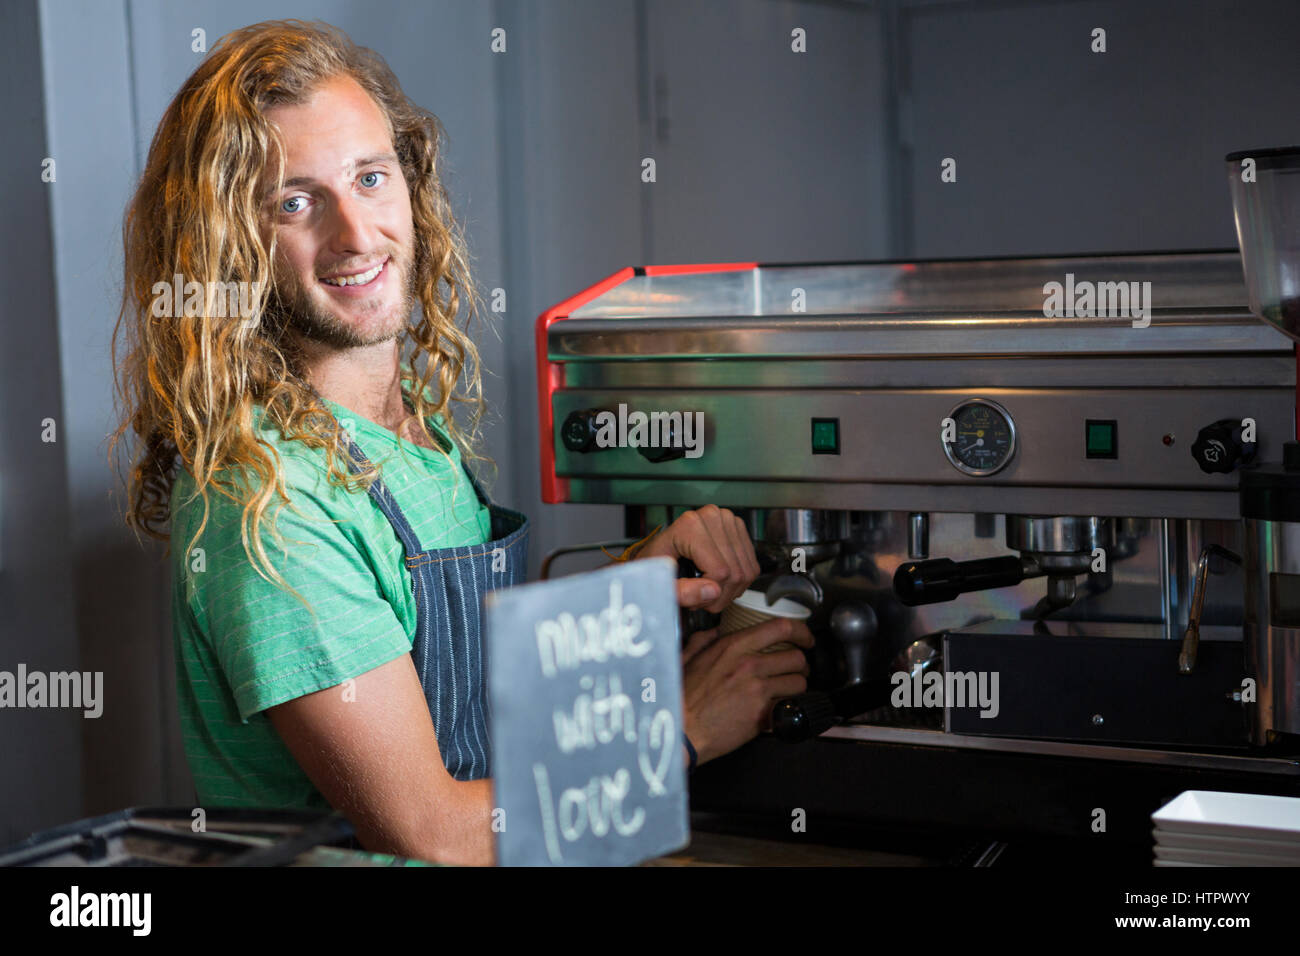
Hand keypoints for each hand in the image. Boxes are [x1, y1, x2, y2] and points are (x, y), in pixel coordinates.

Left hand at [636, 505, 759, 612]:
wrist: (659, 551)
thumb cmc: (656, 565)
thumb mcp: (659, 582)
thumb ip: (681, 592)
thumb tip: (713, 591)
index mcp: (690, 525)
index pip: (720, 571)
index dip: (709, 594)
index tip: (693, 600)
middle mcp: (712, 517)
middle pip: (735, 573)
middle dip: (720, 595)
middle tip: (700, 599)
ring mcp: (728, 520)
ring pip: (746, 572)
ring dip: (730, 591)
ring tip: (708, 590)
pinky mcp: (738, 528)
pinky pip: (751, 566)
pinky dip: (738, 582)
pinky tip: (719, 580)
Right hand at [679, 616, 813, 765]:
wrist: (682, 728)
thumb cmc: (683, 695)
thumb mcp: (689, 656)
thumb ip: (705, 639)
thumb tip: (716, 630)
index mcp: (733, 646)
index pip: (781, 628)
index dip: (801, 632)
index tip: (805, 638)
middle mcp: (749, 664)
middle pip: (796, 657)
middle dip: (800, 664)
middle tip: (796, 670)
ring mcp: (757, 689)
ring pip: (798, 682)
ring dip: (796, 686)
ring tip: (787, 690)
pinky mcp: (762, 713)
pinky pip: (789, 705)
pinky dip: (788, 707)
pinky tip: (779, 708)